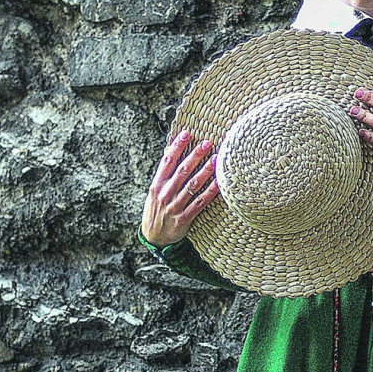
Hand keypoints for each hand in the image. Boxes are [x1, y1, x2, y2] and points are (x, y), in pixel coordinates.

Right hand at [141, 130, 218, 247]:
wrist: (154, 237)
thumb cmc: (157, 210)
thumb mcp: (155, 192)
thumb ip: (165, 176)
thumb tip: (175, 154)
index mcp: (157, 185)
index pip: (167, 161)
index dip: (177, 146)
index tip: (187, 133)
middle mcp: (165, 194)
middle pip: (182, 171)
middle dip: (195, 155)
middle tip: (207, 143)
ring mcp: (174, 206)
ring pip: (192, 186)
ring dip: (205, 172)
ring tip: (216, 160)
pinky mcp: (184, 218)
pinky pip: (199, 203)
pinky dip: (209, 193)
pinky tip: (218, 184)